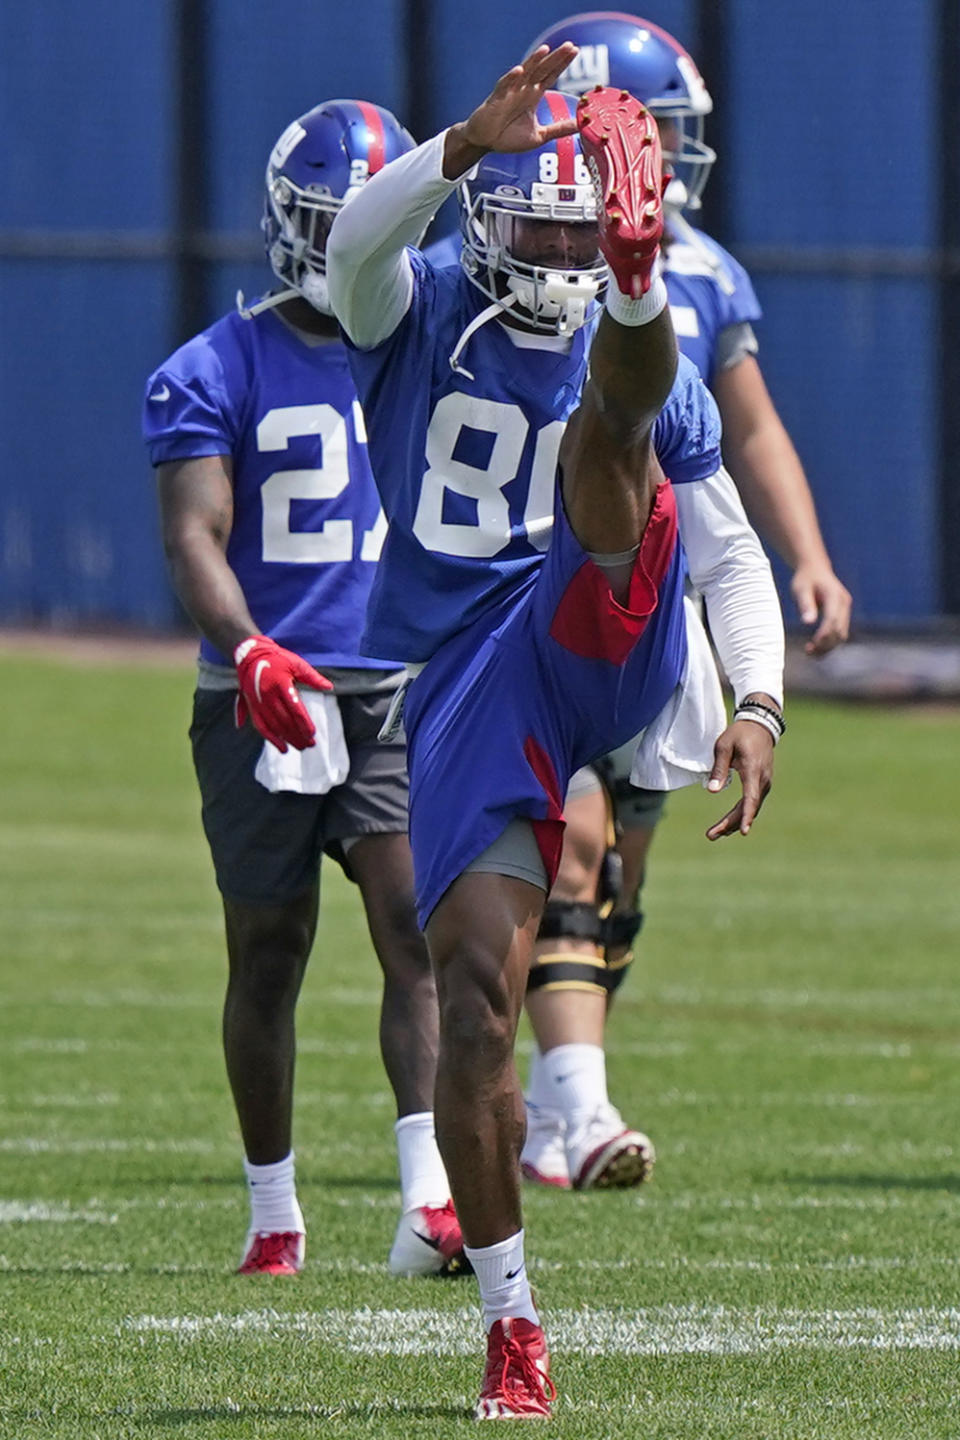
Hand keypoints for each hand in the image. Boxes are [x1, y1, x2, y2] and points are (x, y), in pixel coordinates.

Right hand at [233, 635, 331, 752]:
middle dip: (298, 735)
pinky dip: (271, 739)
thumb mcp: (297, 663)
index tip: (312, 733)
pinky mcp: (252, 707)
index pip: (294, 708)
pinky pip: (261, 727)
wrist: (250, 655)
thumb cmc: (277, 659)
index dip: (303, 723)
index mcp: (280, 684)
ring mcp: (258, 703)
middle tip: (310, 744)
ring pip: (274, 726)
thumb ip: (312, 677)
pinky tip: (282, 748)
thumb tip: (329, 687)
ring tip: (300, 747)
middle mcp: (268, 695)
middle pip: (285, 721)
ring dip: (287, 739)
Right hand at [443, 44, 578, 176]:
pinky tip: (519, 71)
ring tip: (545, 50)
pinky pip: (504, 86)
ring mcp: (509, 92)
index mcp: (533, 94)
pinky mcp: (496, 100)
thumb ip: (559, 129)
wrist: (485, 142)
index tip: (575, 50)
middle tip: (569, 46)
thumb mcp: (540, 135)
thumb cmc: (508, 137)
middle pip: (542, 69)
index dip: (562, 63)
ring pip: (524, 73)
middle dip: (555, 58)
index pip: (551, 75)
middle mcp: (523, 89)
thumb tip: (580, 125)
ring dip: (534, 61)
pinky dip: (511, 78)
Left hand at [705, 718, 774, 839]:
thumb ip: (718, 768)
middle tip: (710, 835)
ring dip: (734, 822)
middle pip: (748, 808)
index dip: (746, 816)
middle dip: (730, 824)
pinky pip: (752, 803)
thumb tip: (712, 791)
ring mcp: (764, 783)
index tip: (744, 832)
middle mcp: (762, 780)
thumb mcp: (723, 746)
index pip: (750, 798)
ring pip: (751, 808)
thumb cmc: (739, 734)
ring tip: (715, 833)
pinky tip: (729, 824)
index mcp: (753, 770)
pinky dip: (741, 814)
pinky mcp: (762, 784)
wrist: (759, 726)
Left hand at [791, 563, 851, 655]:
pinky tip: (816, 646)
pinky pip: (840, 632)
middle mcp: (844, 603)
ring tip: (810, 652)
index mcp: (834, 595)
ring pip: (842, 635)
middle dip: (825, 644)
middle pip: (840, 630)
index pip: (832, 620)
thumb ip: (805, 605)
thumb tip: (808, 622)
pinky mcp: (843, 614)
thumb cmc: (805, 578)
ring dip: (828, 646)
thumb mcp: (800, 589)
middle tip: (807, 651)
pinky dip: (830, 642)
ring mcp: (845, 609)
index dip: (823, 635)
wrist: (815, 568)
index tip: (811, 646)